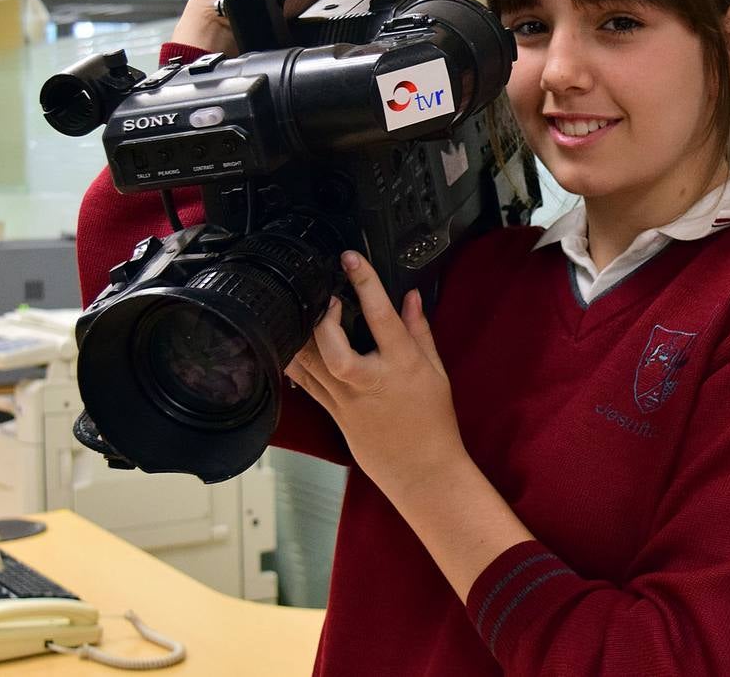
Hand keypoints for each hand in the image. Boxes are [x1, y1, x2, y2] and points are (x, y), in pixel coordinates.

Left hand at [285, 251, 466, 495]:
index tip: (350, 259)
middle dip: (324, 321)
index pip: (381, 317)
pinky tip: (292, 343)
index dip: (364, 283)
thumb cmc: (433, 421)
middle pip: (333, 350)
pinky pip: (306, 385)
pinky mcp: (334, 415)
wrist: (424, 470)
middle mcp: (371, 381)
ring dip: (303, 334)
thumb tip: (410, 298)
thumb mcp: (436, 370)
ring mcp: (348, 401)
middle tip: (329, 301)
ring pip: (311, 366)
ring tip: (306, 314)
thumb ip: (420, 331)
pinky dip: (296, 361)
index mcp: (402, 365)